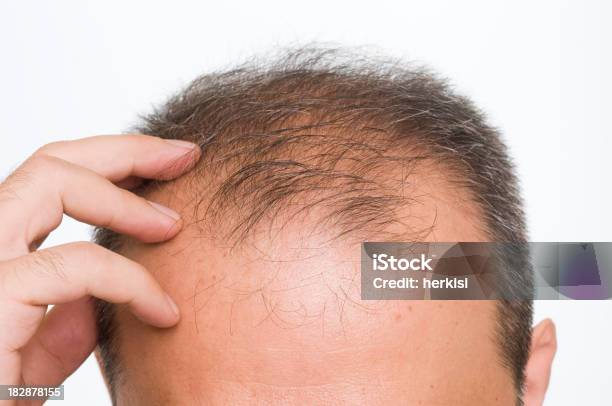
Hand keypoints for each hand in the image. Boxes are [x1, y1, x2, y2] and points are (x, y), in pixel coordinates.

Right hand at [0, 135, 200, 404]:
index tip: (167, 163)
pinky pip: (78, 265)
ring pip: (52, 183)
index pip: (51, 180)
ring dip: (127, 199)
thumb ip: (65, 316)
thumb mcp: (38, 355)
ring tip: (176, 225)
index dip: (112, 161)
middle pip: (51, 163)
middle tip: (184, 155)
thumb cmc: (3, 399)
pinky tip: (165, 313)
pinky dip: (133, 283)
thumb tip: (98, 292)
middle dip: (127, 151)